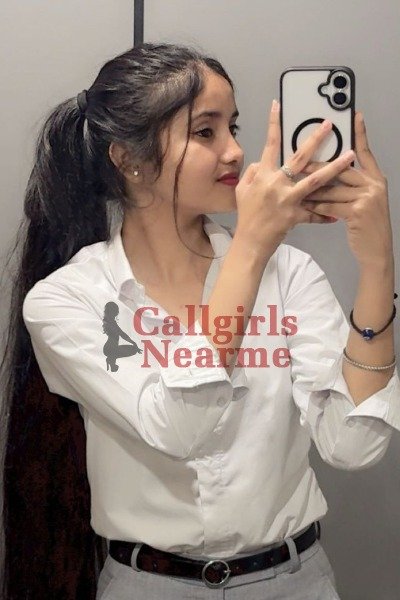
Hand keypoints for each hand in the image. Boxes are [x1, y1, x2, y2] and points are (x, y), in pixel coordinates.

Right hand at [234, 100, 354, 258]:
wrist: (250, 242)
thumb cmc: (246, 216)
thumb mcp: (242, 191)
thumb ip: (253, 172)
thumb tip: (263, 161)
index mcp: (263, 175)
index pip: (270, 145)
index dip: (273, 124)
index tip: (277, 105)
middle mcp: (276, 184)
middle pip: (300, 158)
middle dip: (315, 139)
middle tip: (329, 125)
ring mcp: (287, 199)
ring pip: (315, 180)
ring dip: (334, 167)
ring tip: (350, 157)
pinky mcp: (295, 215)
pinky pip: (313, 213)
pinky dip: (324, 214)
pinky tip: (337, 214)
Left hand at [301, 112, 393, 267]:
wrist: (377, 252)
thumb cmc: (366, 228)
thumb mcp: (364, 202)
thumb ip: (352, 187)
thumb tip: (329, 173)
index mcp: (374, 178)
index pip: (365, 151)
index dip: (360, 133)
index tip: (354, 115)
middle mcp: (373, 184)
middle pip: (341, 167)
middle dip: (318, 164)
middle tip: (298, 158)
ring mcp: (367, 197)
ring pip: (332, 188)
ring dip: (310, 189)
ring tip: (292, 185)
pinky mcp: (358, 211)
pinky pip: (330, 205)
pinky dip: (315, 207)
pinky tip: (303, 206)